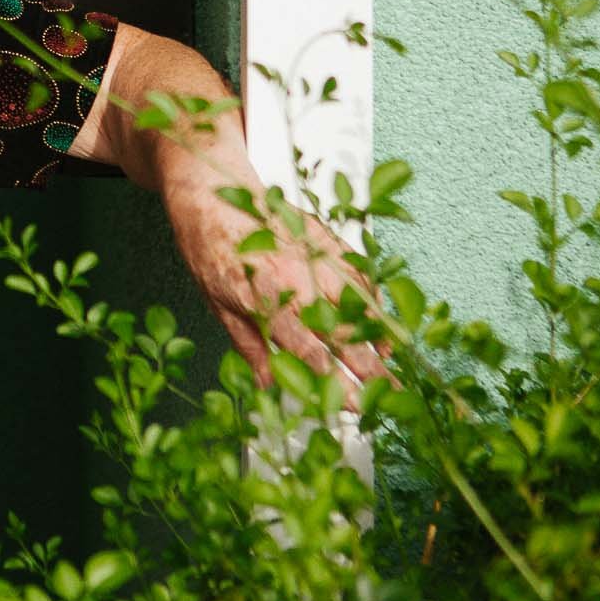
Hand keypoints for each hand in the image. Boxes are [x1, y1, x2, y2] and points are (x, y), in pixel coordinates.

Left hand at [166, 180, 391, 413]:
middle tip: (390, 398)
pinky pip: (359, 272)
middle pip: (341, 330)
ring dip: (378, 334)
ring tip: (391, 365)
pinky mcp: (324, 237)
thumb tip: (269, 386)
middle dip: (369, 368)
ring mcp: (313, 254)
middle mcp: (294, 276)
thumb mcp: (217, 304)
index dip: (333, 381)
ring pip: (358, 300)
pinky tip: (379, 323)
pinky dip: (373, 299)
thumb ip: (249, 346)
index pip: (308, 349)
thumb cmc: (208, 250)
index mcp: (264, 297)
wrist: (210, 193)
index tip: (354, 406)